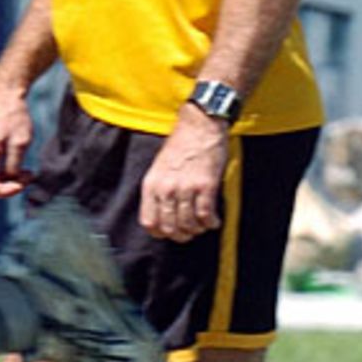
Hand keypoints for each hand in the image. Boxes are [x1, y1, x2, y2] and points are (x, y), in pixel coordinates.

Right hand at [0, 81, 35, 197]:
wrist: (4, 93)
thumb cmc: (13, 114)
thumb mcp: (20, 142)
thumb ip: (14, 166)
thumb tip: (12, 181)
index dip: (5, 192)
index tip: (22, 184)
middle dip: (9, 186)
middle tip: (29, 176)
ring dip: (9, 179)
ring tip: (28, 172)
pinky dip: (5, 172)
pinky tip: (20, 165)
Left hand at [140, 107, 227, 240]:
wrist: (199, 126)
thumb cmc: (180, 145)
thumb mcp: (159, 168)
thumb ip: (158, 190)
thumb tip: (163, 216)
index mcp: (151, 184)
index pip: (148, 222)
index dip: (159, 233)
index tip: (169, 232)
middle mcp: (166, 188)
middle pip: (169, 228)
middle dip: (181, 235)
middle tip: (189, 232)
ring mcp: (185, 187)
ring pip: (188, 224)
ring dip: (197, 229)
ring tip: (202, 225)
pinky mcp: (206, 185)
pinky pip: (206, 215)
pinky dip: (211, 223)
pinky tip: (213, 221)